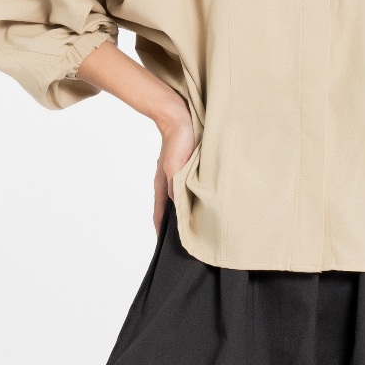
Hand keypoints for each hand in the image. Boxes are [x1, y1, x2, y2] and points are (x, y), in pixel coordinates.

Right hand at [152, 110, 194, 235]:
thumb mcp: (175, 168)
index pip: (160, 214)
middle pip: (170, 209)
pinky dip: (194, 198)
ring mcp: (178, 176)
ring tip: (197, 225)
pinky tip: (204, 202)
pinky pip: (190, 188)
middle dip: (175, 224)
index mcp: (162, 185)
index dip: (161, 229)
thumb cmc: (176, 142)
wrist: (181, 119)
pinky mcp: (188, 168)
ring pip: (181, 199)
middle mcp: (169, 183)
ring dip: (187, 211)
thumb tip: (178, 208)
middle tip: (186, 239)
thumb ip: (175, 187)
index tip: (165, 245)